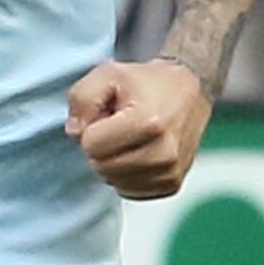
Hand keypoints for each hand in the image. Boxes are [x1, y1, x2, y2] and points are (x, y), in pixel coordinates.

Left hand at [68, 58, 212, 200]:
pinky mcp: (171, 184)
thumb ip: (82, 99)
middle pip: (100, 166)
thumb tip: (75, 132)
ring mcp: (169, 172)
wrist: (188, 92)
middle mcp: (163, 153)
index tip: (109, 114)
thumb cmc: (148, 83)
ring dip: (113, 161)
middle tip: (119, 125)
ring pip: (112, 181)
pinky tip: (139, 152)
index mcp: (148, 123)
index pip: (91, 145)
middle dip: (102, 146)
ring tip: (131, 137)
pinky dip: (126, 173)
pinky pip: (128, 190)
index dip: (92, 128)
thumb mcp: (108, 73)